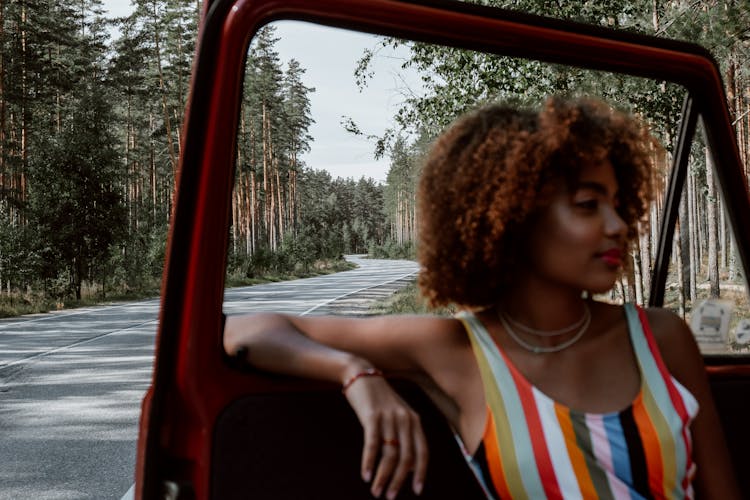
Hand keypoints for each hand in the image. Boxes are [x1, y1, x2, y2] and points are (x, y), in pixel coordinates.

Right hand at [343, 374, 427, 498]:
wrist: (361, 374)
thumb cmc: (378, 400)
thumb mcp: (397, 414)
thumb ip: (406, 437)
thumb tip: (408, 468)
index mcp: (414, 420)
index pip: (423, 451)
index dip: (420, 473)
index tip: (417, 491)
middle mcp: (405, 419)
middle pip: (406, 457)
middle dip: (398, 480)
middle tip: (390, 497)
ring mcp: (389, 417)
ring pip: (390, 454)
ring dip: (383, 476)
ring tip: (376, 491)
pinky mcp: (372, 416)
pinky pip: (372, 444)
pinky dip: (369, 462)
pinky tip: (365, 475)